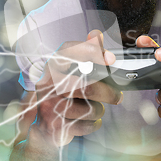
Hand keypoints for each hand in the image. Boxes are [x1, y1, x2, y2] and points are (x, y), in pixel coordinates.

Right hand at [32, 30, 122, 146]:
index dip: (93, 52)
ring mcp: (49, 105)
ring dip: (99, 110)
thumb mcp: (70, 70)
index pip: (72, 50)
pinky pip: (87, 124)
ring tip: (94, 108)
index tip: (110, 59)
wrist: (43, 125)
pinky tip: (88, 120)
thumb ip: (86, 52)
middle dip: (109, 93)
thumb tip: (98, 35)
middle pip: (88, 86)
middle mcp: (48, 83)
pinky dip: (93, 123)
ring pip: (90, 108)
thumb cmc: (61, 93)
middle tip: (117, 96)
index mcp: (53, 65)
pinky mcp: (54, 125)